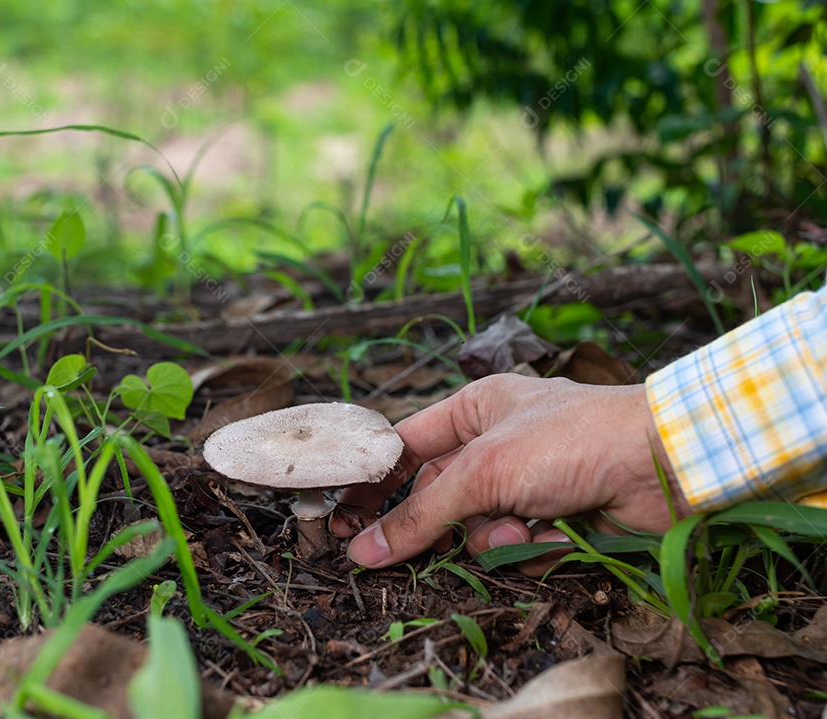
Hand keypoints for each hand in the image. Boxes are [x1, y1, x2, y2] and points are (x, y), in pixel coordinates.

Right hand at [330, 374, 690, 574]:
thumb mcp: (483, 471)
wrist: (662, 463)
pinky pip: (517, 545)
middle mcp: (497, 443)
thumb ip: (421, 514)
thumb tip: (364, 550)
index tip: (345, 517)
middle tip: (400, 548)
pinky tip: (555, 531)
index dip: (375, 481)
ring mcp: (527, 482)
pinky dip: (532, 545)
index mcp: (475, 408)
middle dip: (439, 521)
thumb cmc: (570, 440)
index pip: (405, 447)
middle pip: (439, 495)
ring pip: (477, 527)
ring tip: (522, 525)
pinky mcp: (555, 518)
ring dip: (495, 535)